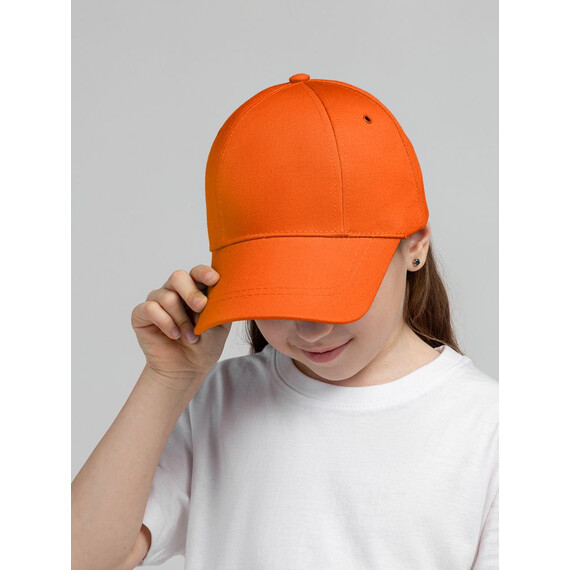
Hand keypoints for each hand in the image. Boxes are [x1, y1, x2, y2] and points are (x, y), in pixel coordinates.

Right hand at [131, 266, 230, 385]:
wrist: (187, 369)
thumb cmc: (205, 344)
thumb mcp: (220, 324)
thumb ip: (221, 305)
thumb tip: (226, 288)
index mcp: (195, 289)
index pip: (197, 272)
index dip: (204, 273)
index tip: (214, 280)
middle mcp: (174, 291)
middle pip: (178, 277)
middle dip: (191, 292)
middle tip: (201, 307)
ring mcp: (157, 301)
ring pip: (167, 296)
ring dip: (182, 319)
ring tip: (190, 337)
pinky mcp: (142, 314)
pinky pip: (150, 308)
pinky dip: (165, 322)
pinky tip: (173, 335)